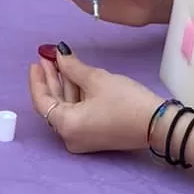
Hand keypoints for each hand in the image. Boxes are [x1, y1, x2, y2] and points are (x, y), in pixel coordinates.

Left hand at [28, 49, 158, 154]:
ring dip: (64, 85)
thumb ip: (73, 67)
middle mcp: (69, 137)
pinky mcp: (93, 136)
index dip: (38, 80)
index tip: (37, 61)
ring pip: (66, 108)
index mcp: (66, 125)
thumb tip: (60, 55)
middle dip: (51, 80)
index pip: (42, 101)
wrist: (157, 125)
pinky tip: (74, 77)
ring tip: (60, 62)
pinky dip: (75, 96)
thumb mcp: (97, 80)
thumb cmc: (127, 102)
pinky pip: (77, 113)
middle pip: (53, 105)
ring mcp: (81, 138)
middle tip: (47, 58)